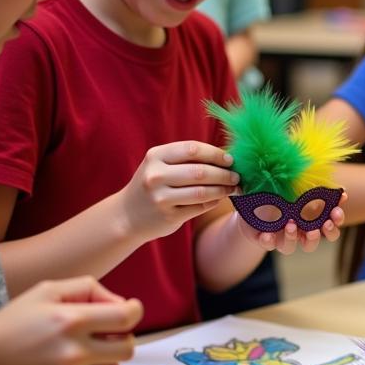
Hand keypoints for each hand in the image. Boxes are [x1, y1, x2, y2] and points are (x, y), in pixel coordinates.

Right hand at [0, 277, 141, 364]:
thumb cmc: (16, 321)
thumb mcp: (47, 290)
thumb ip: (88, 288)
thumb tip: (120, 302)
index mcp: (72, 320)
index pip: (126, 317)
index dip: (134, 310)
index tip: (129, 309)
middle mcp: (75, 349)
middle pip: (127, 345)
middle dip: (122, 334)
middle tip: (105, 330)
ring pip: (116, 363)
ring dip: (110, 353)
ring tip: (90, 346)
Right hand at [119, 141, 239, 241]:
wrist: (127, 215)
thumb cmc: (153, 185)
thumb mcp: (160, 165)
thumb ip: (187, 159)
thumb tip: (226, 158)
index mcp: (156, 156)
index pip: (192, 149)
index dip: (215, 154)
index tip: (230, 159)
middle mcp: (156, 175)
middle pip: (200, 172)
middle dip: (224, 174)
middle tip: (236, 176)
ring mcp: (161, 197)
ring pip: (202, 192)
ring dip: (222, 190)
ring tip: (233, 188)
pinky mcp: (168, 215)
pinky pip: (199, 207)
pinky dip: (213, 202)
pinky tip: (219, 199)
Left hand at [236, 192, 346, 253]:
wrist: (251, 200)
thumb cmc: (279, 191)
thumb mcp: (297, 186)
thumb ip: (317, 190)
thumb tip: (342, 190)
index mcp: (310, 219)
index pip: (331, 224)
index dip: (337, 220)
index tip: (337, 211)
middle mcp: (297, 232)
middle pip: (316, 241)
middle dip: (324, 234)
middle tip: (326, 223)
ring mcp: (281, 237)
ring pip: (293, 248)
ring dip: (294, 237)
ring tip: (291, 225)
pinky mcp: (265, 239)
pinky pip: (268, 245)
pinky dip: (269, 240)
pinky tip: (267, 233)